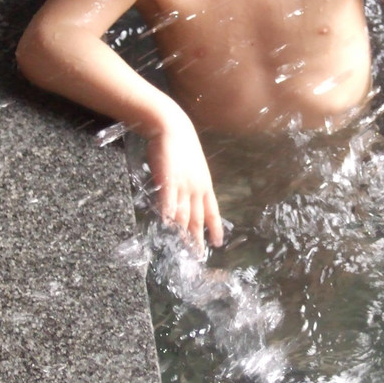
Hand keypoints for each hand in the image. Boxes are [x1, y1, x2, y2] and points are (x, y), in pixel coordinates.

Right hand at [145, 112, 223, 254]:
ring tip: (181, 247)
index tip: (217, 243)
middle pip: (198, 218)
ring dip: (182, 232)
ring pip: (184, 214)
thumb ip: (192, 184)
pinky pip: (168, 201)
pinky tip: (166, 226)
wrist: (173, 127)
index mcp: (205, 185)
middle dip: (197, 238)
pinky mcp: (168, 179)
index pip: (213, 212)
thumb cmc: (182, 147)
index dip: (215, 228)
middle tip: (197, 255)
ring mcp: (183, 185)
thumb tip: (188, 199)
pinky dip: (168, 215)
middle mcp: (196, 188)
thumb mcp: (194, 168)